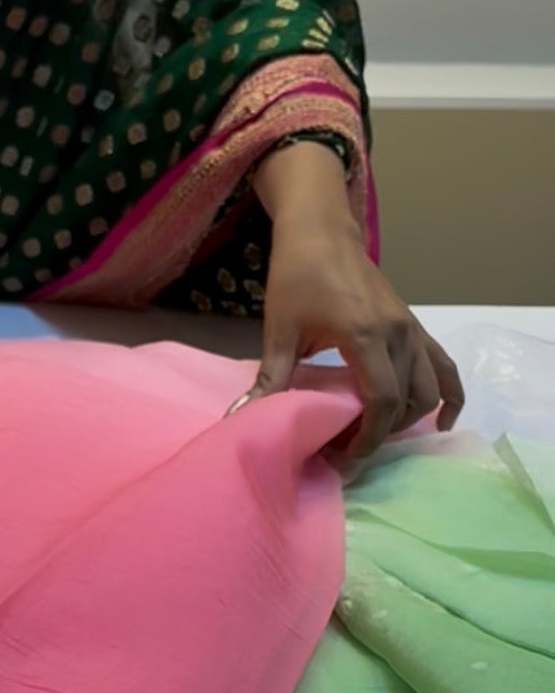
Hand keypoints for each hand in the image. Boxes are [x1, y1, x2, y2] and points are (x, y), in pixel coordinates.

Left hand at [251, 210, 463, 468]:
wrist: (321, 232)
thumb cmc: (296, 276)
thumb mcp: (280, 328)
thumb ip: (270, 377)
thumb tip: (243, 416)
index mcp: (366, 335)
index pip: (381, 402)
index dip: (366, 439)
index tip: (342, 460)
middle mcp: (399, 334)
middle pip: (406, 402)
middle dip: (379, 435)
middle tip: (345, 449)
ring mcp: (412, 329)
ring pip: (429, 389)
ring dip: (407, 421)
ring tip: (375, 436)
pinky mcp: (415, 326)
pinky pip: (444, 366)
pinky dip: (449, 396)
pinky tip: (442, 421)